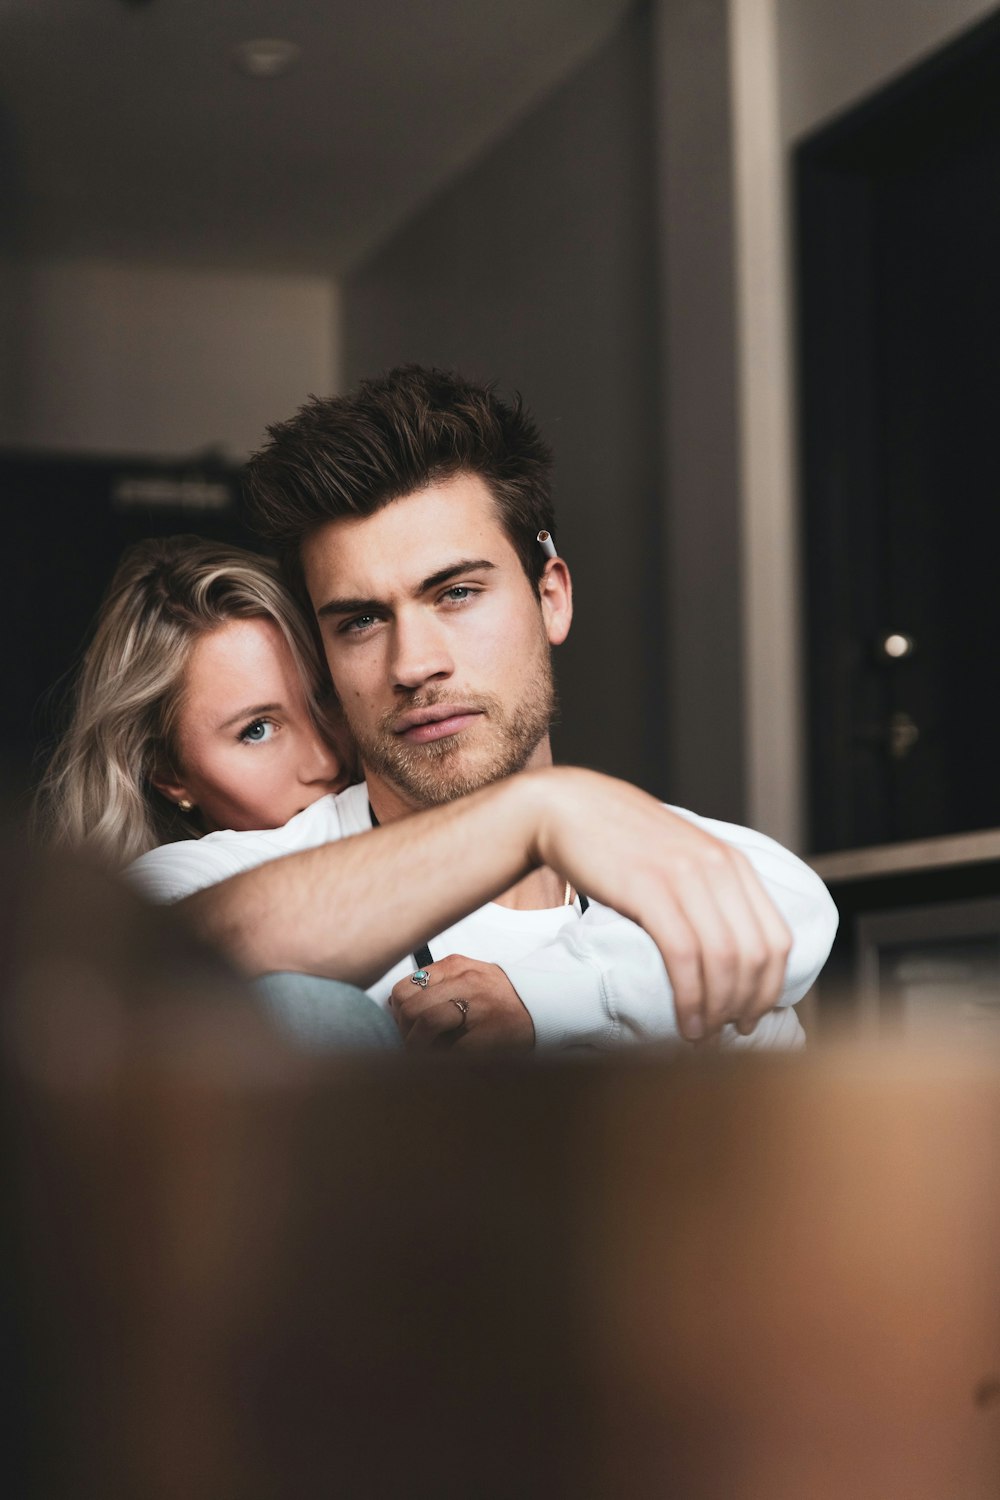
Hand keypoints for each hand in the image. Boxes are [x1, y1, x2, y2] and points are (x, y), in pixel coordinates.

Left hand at [388, 955, 534, 1052]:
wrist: (545, 1007)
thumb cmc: (500, 996)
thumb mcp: (468, 977)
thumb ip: (435, 985)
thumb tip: (395, 1007)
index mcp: (455, 967)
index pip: (404, 988)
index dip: (398, 1012)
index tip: (405, 1025)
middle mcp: (464, 982)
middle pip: (409, 1007)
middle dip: (405, 1032)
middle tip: (414, 1044)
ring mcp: (478, 1007)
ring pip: (425, 1024)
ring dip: (418, 1046)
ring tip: (428, 1055)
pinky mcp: (488, 1035)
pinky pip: (450, 1050)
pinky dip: (442, 1060)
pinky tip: (449, 1061)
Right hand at [535, 770, 792, 1042]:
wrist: (566, 807)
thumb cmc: (618, 840)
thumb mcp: (679, 855)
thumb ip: (708, 888)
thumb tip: (725, 947)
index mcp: (733, 863)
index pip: (777, 938)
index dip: (770, 987)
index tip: (752, 1016)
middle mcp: (718, 867)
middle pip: (756, 955)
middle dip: (747, 1005)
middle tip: (729, 1033)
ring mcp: (685, 875)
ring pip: (723, 959)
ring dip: (718, 1008)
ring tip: (703, 1036)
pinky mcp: (649, 888)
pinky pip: (684, 954)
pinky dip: (690, 996)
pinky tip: (684, 1020)